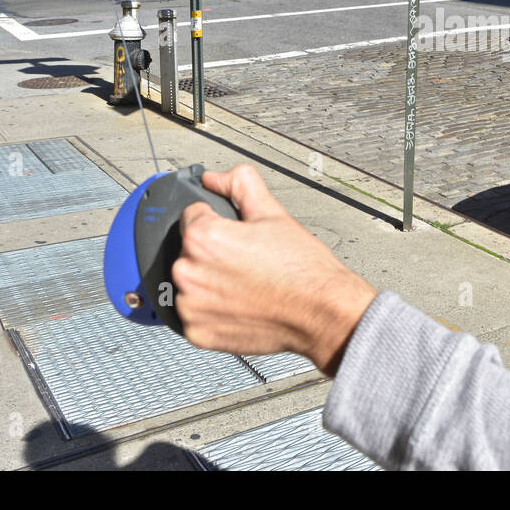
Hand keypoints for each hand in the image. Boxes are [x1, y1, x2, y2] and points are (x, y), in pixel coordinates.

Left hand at [172, 165, 377, 375]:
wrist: (321, 312)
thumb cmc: (302, 268)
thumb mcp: (273, 212)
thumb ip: (239, 183)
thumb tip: (214, 177)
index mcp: (203, 237)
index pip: (192, 215)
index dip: (217, 221)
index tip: (235, 236)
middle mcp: (189, 272)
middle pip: (189, 251)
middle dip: (212, 253)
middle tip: (246, 261)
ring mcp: (191, 306)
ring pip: (190, 283)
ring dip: (209, 282)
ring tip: (245, 284)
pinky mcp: (197, 332)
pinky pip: (193, 314)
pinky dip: (211, 310)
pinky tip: (239, 304)